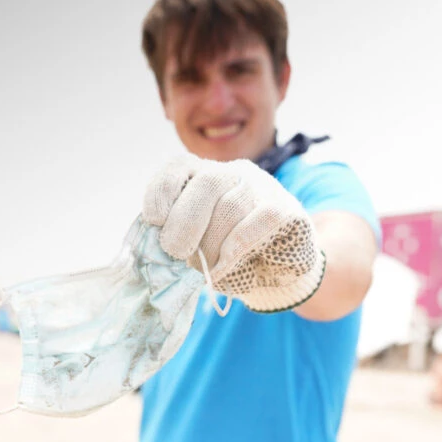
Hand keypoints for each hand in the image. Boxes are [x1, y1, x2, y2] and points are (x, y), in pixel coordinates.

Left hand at [142, 156, 323, 311]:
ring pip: (232, 206)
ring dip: (212, 244)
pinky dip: (237, 248)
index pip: (179, 166)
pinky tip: (226, 265)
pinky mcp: (287, 209)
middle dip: (185, 222)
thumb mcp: (195, 245)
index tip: (155, 221)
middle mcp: (234, 173)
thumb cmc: (226, 257)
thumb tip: (154, 244)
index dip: (162, 191)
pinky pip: (259, 220)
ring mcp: (264, 188)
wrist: (273, 275)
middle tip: (175, 252)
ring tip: (207, 268)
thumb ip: (176, 237)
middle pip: (207, 182)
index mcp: (205, 175)